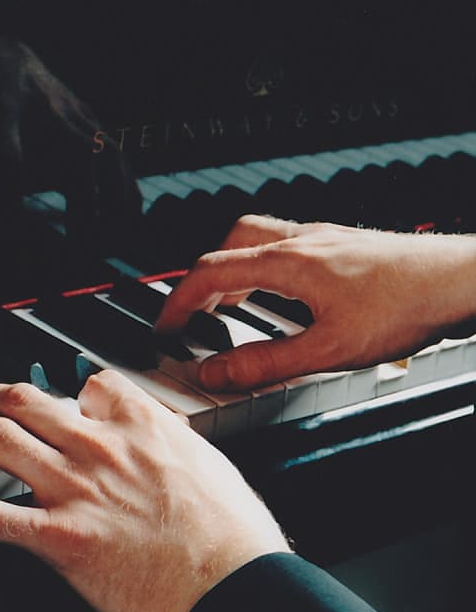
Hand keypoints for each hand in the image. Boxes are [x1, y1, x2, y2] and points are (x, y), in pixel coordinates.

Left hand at [0, 371, 289, 611]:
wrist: (238, 583)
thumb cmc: (235, 534)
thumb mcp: (212, 466)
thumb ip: (174, 445)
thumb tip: (161, 438)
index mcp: (144, 426)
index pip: (93, 384)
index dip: (71, 389)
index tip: (59, 398)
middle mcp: (103, 447)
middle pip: (33, 402)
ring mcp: (76, 488)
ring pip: (2, 441)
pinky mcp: (59, 536)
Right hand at [155, 215, 475, 391]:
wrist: (460, 278)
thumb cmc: (406, 305)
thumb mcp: (330, 349)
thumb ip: (267, 363)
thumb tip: (217, 372)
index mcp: (288, 262)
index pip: (210, 273)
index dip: (179, 302)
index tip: (165, 327)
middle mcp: (299, 241)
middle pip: (228, 246)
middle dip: (202, 281)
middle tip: (194, 313)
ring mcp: (321, 239)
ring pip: (256, 241)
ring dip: (233, 271)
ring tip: (230, 307)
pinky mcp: (340, 244)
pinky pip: (284, 247)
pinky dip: (264, 270)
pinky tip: (281, 296)